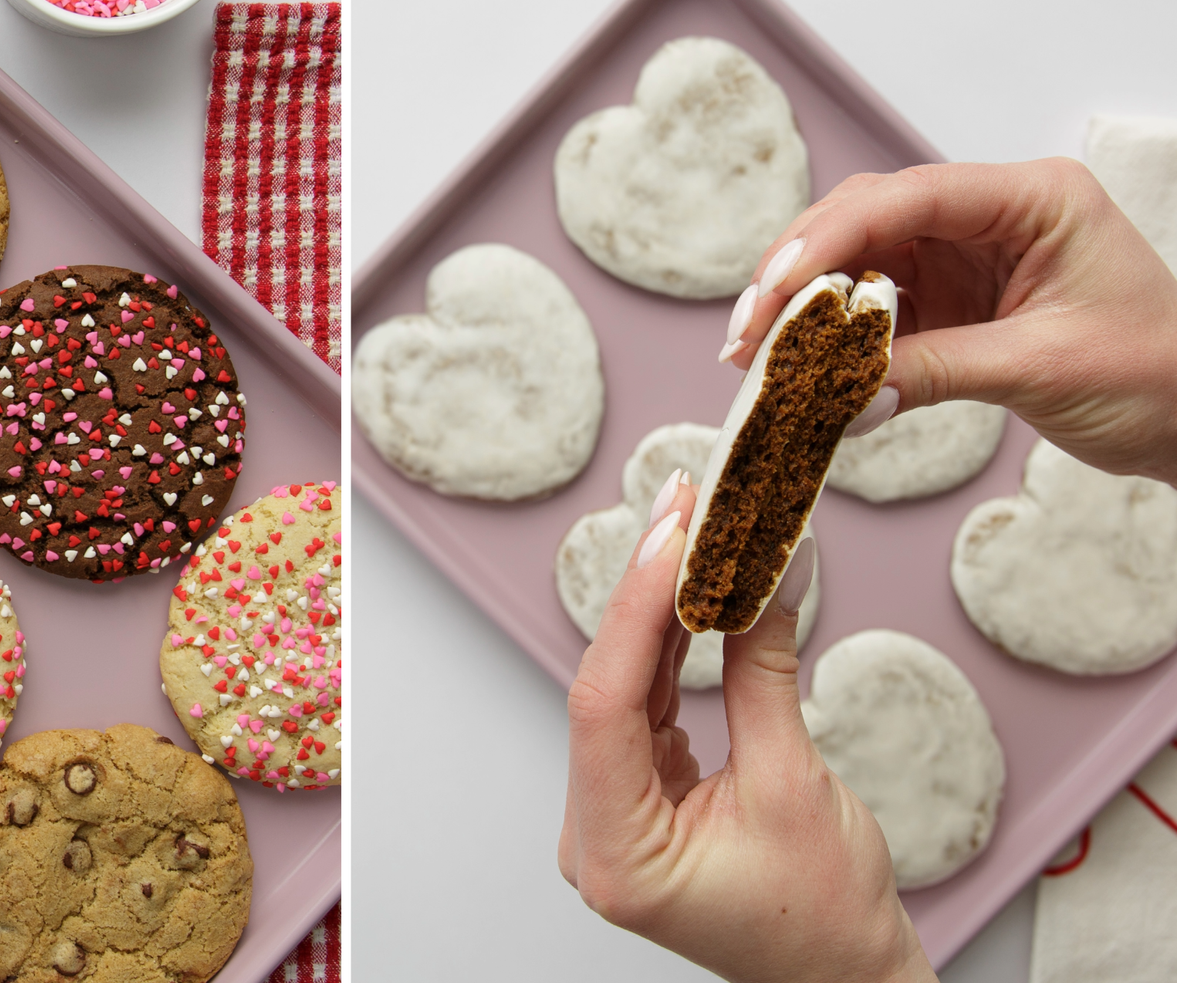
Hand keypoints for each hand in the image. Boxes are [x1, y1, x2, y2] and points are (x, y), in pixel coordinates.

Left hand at [559, 478, 934, 982]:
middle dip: (648, 594)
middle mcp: (595, 834)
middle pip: (605, 689)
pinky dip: (672, 649)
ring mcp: (613, 814)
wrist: (847, 976)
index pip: (603, 704)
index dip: (638, 609)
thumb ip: (765, 670)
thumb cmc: (825, 915)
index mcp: (615, 852)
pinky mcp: (641, 796)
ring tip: (694, 527)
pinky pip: (644, 707)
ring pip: (623, 689)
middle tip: (683, 505)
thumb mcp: (795, 781)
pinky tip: (694, 588)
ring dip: (660, 610)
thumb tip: (768, 566)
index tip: (674, 535)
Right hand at [716, 159, 1176, 482]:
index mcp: (1034, 199)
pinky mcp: (955, 298)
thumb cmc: (1157, 377)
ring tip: (759, 356)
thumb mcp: (1041, 368)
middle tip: (748, 335)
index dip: (826, 240)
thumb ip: (934, 370)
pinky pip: (876, 307)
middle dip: (799, 273)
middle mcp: (994, 214)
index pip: (906, 197)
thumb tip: (835, 393)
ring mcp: (970, 255)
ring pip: (860, 260)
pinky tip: (803, 366)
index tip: (771, 292)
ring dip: (806, 307)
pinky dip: (835, 338)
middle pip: (867, 218)